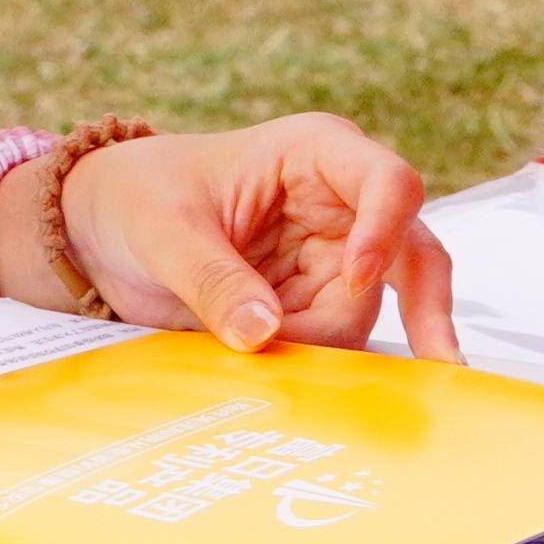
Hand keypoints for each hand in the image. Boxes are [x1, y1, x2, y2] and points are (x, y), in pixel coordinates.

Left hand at [38, 115, 457, 355]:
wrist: (103, 229)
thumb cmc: (137, 197)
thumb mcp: (164, 231)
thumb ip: (214, 280)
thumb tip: (263, 334)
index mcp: (314, 155)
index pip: (387, 183)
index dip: (385, 231)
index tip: (358, 278)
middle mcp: (340, 205)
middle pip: (410, 256)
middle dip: (425, 311)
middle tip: (440, 368)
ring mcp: (333, 258)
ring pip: (371, 313)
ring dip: (332, 347)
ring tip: (277, 365)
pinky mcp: (313, 304)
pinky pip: (336, 342)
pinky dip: (319, 366)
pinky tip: (300, 388)